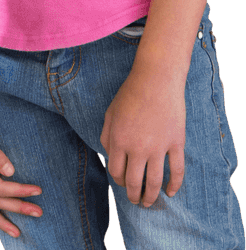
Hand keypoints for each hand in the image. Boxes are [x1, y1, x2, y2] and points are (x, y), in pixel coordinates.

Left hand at [100, 66, 185, 206]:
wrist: (155, 81)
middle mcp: (137, 148)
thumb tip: (109, 156)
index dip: (117, 181)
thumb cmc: (129, 95)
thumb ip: (106, 136)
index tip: (121, 183)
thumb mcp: (110, 114)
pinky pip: (177, 171)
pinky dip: (175, 185)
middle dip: (133, 195)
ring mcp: (158, 147)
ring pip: (155, 181)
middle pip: (134, 181)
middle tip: (135, 201)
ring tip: (149, 202)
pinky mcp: (176, 144)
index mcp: (118, 140)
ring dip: (151, 196)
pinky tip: (171, 193)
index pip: (115, 171)